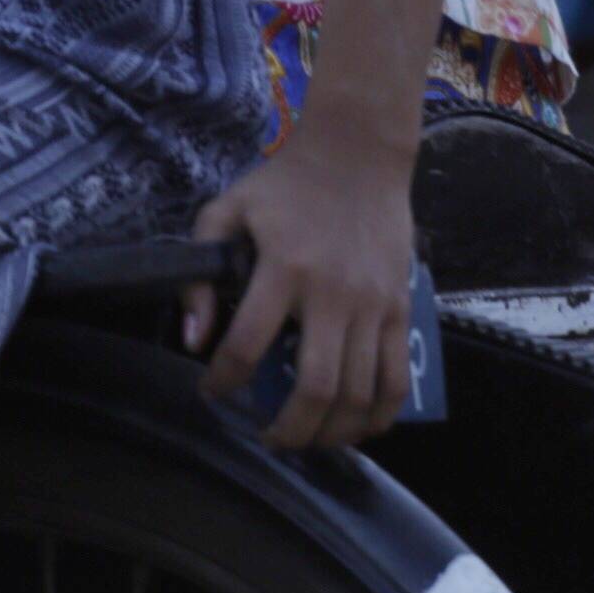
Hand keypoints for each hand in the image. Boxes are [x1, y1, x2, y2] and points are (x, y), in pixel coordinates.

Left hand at [182, 116, 423, 453]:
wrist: (359, 153)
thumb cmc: (287, 184)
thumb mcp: (228, 210)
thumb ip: (201, 272)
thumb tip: (193, 340)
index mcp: (283, 267)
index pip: (248, 344)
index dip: (224, 380)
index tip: (212, 393)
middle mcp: (332, 293)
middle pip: (314, 387)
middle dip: (287, 430)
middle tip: (267, 438)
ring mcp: (372, 304)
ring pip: (359, 394)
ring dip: (330, 432)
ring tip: (306, 439)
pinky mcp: (400, 308)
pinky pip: (396, 379)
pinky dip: (380, 416)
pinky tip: (358, 428)